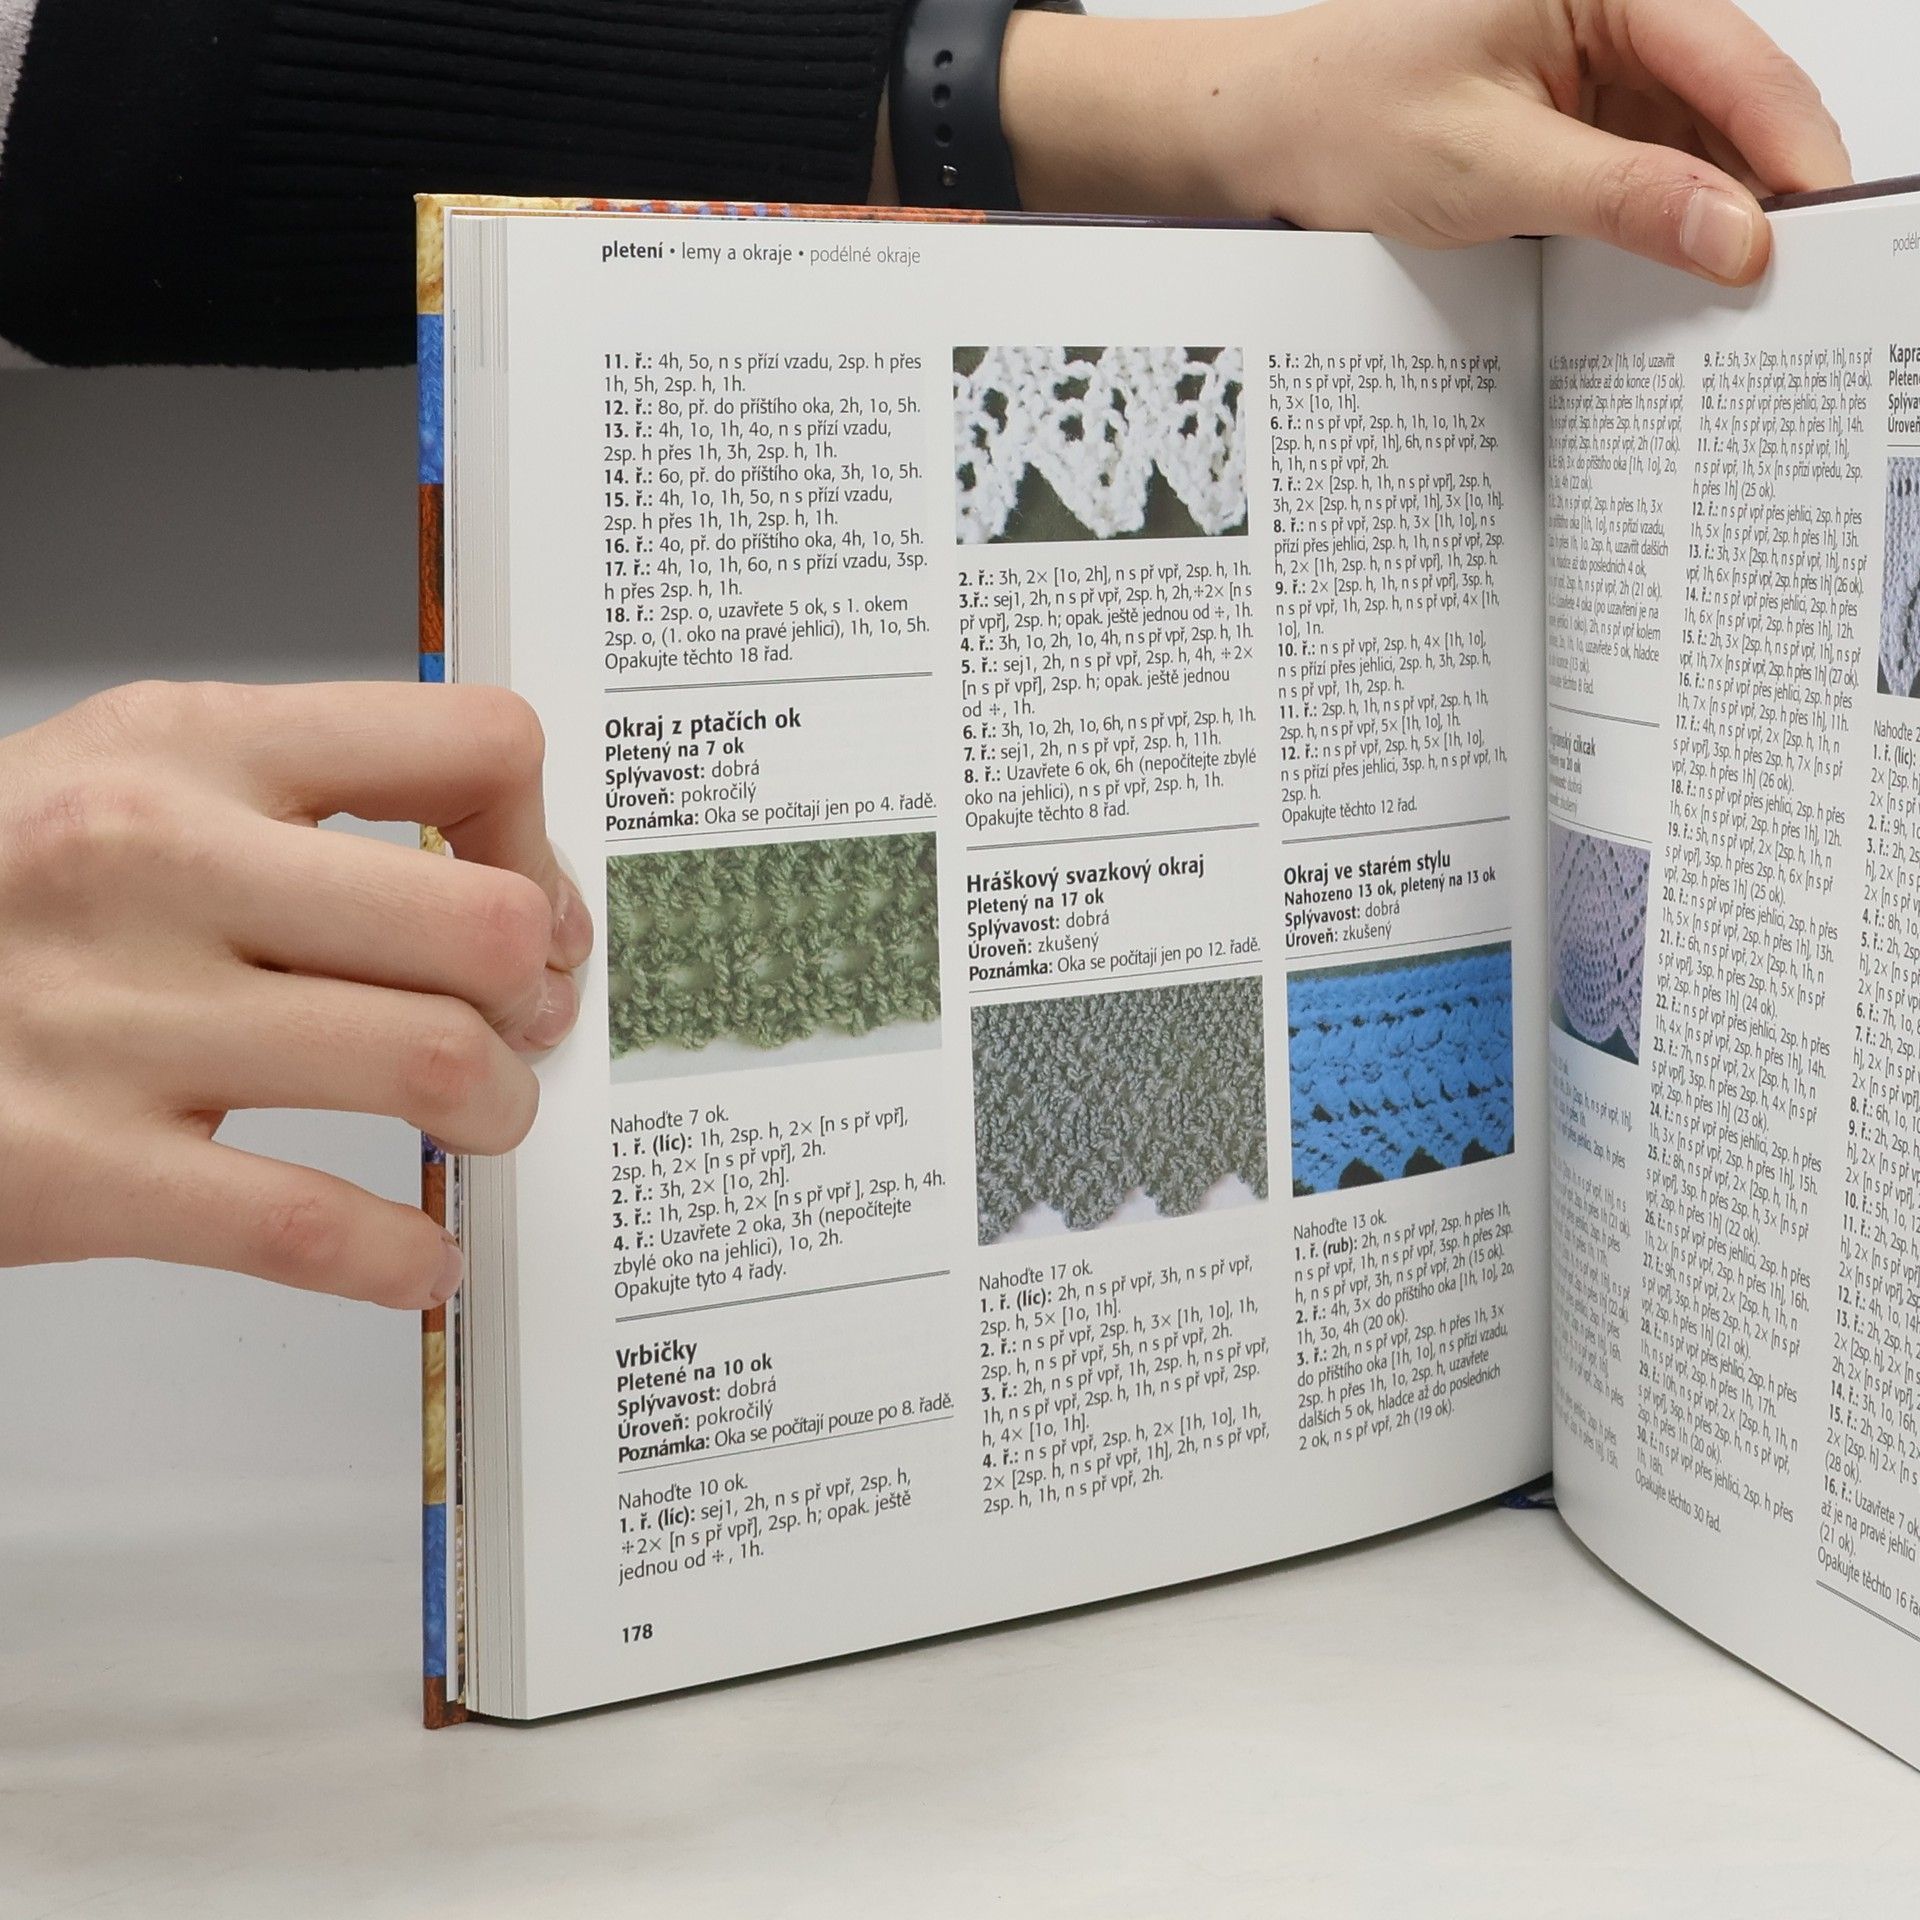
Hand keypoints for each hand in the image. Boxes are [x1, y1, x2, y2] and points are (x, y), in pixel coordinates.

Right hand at [0, 680, 592, 1307]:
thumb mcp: (129, 781)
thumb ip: (302, 808)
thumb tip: (501, 882)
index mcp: (190, 746)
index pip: (468, 744)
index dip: (539, 839)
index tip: (534, 904)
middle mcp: (158, 862)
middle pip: (479, 923)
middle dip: (538, 995)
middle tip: (528, 1026)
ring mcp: (114, 1017)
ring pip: (427, 1063)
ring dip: (496, 1112)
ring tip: (477, 1123)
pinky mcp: (74, 1167)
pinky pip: (307, 1225)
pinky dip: (399, 1258)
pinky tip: (415, 1260)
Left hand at [998, 0, 1850, 283]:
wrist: (1260, 133)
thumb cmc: (1345, 117)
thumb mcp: (1490, 166)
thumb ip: (1621, 197)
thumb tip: (1734, 233)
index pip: (1738, 59)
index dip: (1791, 149)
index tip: (1826, 231)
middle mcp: (1613, 10)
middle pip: (1731, 101)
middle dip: (1761, 187)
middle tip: (1794, 284)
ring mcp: (1596, 64)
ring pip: (1695, 140)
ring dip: (1711, 211)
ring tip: (1735, 293)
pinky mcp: (1573, 117)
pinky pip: (1646, 165)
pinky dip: (1662, 218)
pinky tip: (1672, 273)